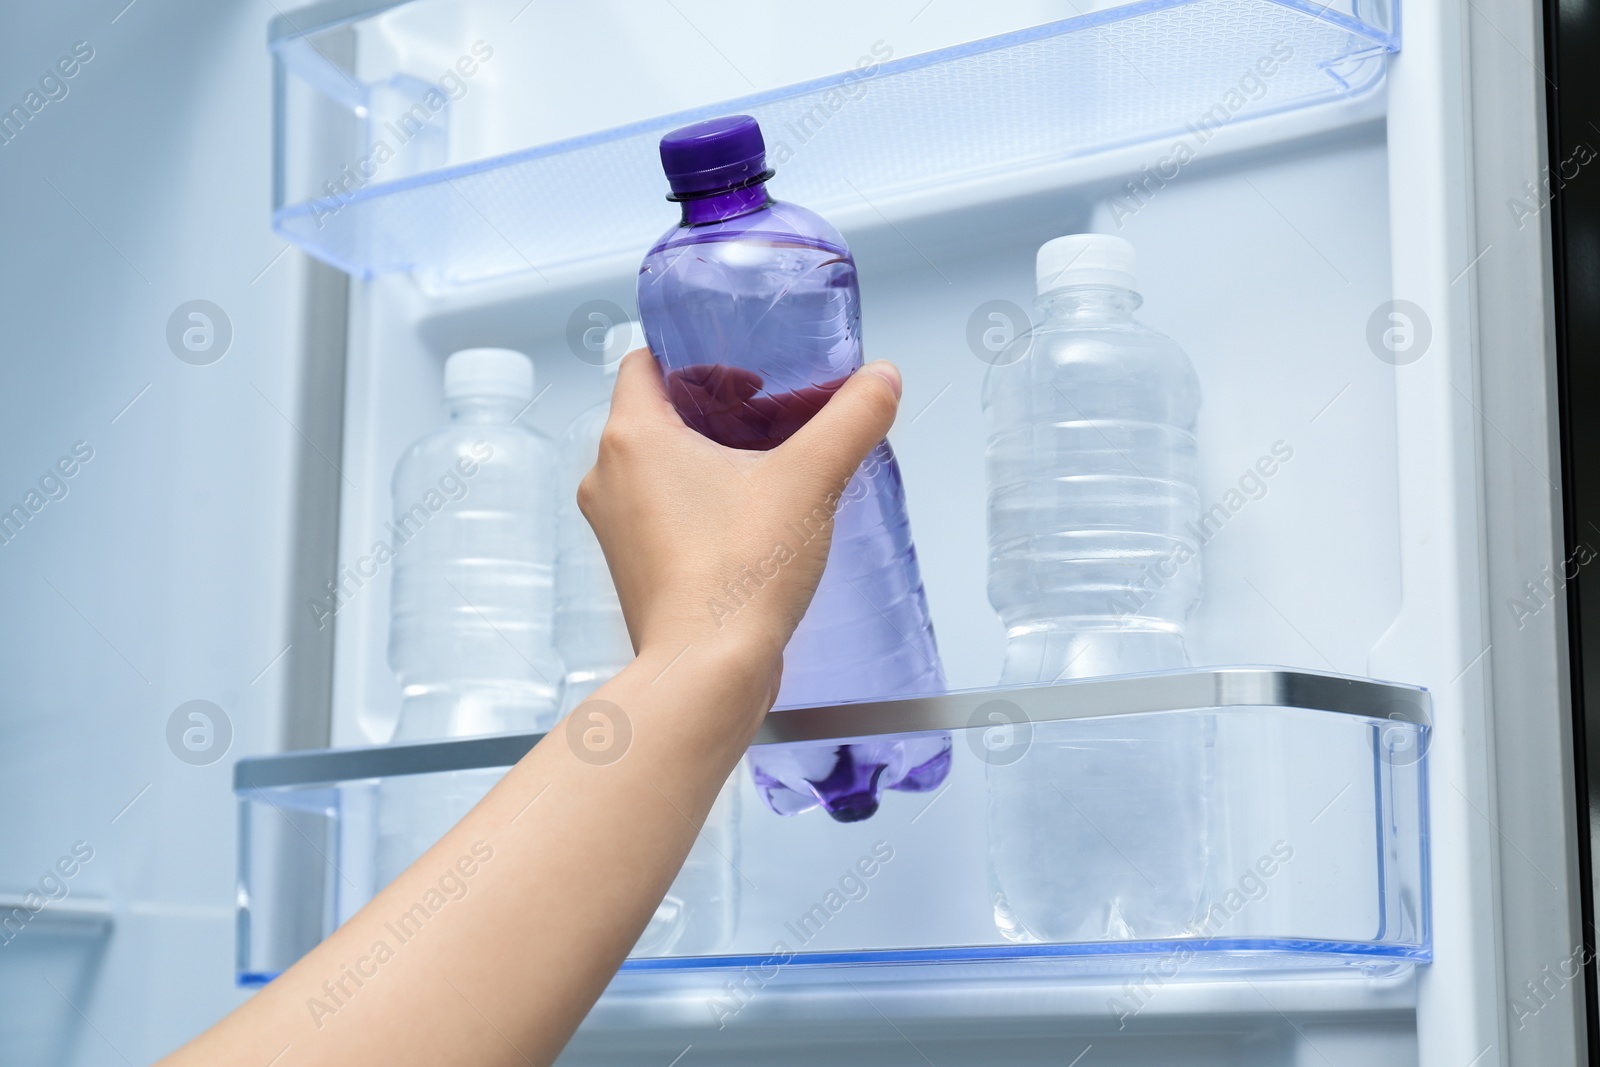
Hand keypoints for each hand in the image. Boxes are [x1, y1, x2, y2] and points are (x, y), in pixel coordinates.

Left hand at [578, 349, 902, 706]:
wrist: (708, 670)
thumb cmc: (737, 574)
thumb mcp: (809, 479)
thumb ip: (850, 419)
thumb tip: (880, 380)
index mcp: (632, 438)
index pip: (645, 363)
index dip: (693, 355)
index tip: (743, 370)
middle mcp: (608, 479)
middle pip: (657, 415)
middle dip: (715, 410)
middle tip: (771, 416)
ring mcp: (617, 528)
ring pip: (660, 468)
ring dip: (709, 459)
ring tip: (770, 468)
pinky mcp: (637, 568)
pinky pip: (664, 514)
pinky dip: (701, 504)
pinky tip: (754, 519)